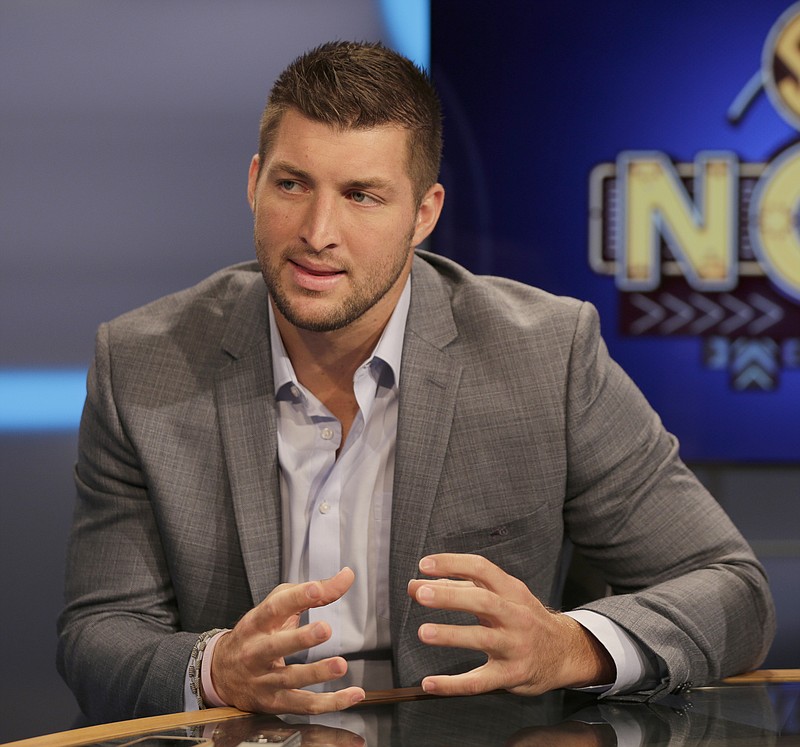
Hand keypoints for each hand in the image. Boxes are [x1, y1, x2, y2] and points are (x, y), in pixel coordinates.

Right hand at [211, 567, 365, 713]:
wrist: (221, 672)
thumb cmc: (258, 632)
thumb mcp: (277, 607)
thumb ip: (312, 592)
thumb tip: (347, 576)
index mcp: (257, 622)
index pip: (275, 607)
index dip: (297, 597)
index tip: (317, 590)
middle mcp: (256, 651)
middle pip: (276, 646)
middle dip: (301, 638)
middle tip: (325, 629)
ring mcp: (264, 680)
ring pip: (290, 679)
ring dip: (317, 673)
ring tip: (341, 665)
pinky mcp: (274, 703)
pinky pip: (304, 705)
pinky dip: (331, 702)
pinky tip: (354, 694)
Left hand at [407, 553, 613, 696]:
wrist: (564, 652)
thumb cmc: (524, 618)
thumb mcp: (503, 596)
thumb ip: (462, 588)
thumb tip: (419, 584)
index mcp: (511, 590)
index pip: (481, 568)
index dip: (452, 563)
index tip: (424, 565)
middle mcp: (515, 615)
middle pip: (482, 601)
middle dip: (450, 596)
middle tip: (420, 593)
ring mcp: (515, 646)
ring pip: (482, 639)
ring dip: (451, 635)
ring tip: (423, 632)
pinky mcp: (511, 675)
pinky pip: (480, 682)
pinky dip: (453, 684)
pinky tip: (430, 683)